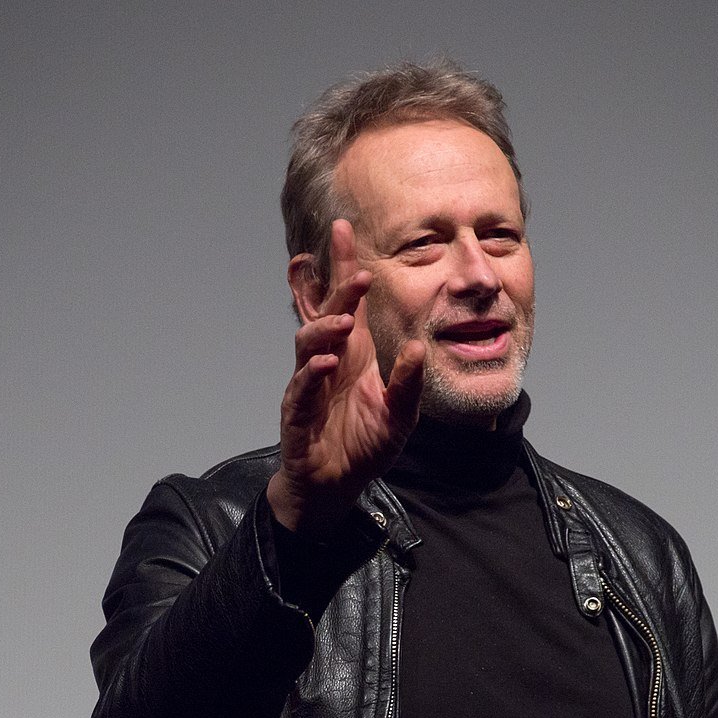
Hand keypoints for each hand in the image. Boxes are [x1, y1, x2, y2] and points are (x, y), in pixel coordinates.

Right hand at [267, 220, 424, 535]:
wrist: (335, 487)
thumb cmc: (363, 446)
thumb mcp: (398, 414)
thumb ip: (408, 382)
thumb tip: (420, 346)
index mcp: (354, 357)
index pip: (350, 305)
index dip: (345, 269)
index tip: (345, 230)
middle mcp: (329, 364)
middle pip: (326, 315)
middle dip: (337, 288)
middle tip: (357, 270)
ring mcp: (310, 387)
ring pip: (309, 346)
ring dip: (326, 329)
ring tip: (346, 320)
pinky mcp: (297, 415)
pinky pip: (301, 390)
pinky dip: (311, 375)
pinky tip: (327, 363)